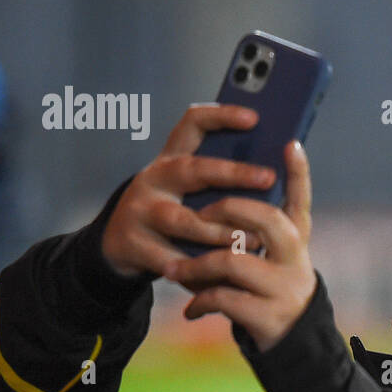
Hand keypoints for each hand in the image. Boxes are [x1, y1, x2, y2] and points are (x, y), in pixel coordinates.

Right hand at [100, 104, 268, 278]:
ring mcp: (139, 210)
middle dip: (233, 173)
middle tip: (268, 177)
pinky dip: (196, 268)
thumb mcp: (187, 190)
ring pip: (182, 219)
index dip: (221, 116)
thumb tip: (274, 179)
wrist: (117, 246)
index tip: (254, 117)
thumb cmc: (169, 212)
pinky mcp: (132, 243)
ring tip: (252, 239)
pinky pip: (170, 258)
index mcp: (171, 159)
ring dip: (219, 230)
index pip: (192, 124)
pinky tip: (221, 275)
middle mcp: (153, 178)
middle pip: (192, 170)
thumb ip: (217, 182)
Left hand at [163, 138, 315, 352]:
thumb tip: (219, 186)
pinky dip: (199, 302)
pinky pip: (222, 299)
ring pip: (233, 261)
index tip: (290, 144)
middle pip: (266, 219)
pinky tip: (190, 309)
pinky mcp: (267, 315)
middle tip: (199, 214)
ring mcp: (284, 287)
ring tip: (174, 269)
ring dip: (196, 264)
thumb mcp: (272, 255)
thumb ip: (254, 227)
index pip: (301, 198)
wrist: (291, 340)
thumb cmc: (269, 285)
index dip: (298, 171)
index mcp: (297, 238)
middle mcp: (296, 258)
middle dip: (227, 210)